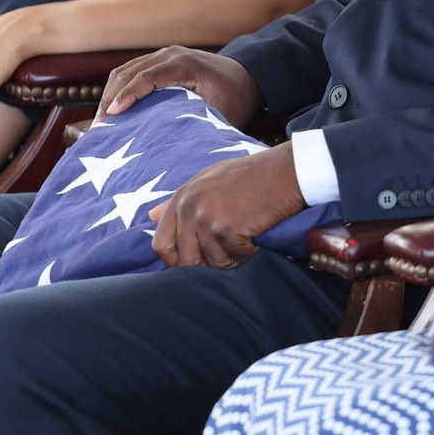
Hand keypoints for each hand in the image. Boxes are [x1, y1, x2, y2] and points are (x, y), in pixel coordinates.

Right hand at [98, 46, 260, 122]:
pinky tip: (111, 111)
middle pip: (129, 72)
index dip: (128, 95)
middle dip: (111, 98)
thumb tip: (176, 149)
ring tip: (101, 123)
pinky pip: (130, 71)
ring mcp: (162, 55)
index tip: (111, 115)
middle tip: (100, 128)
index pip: (147, 76)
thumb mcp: (223, 114)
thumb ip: (200, 125)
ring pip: (124, 70)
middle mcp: (170, 54)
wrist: (246, 75)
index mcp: (185, 64)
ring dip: (110, 94)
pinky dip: (117, 89)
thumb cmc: (236, 97)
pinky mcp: (158, 61)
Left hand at [150, 145, 303, 267]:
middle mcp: (189, 208)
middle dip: (207, 264)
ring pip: (212, 263)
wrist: (284, 171)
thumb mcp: (207, 180)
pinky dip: (248, 252)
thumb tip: (149, 216)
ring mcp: (207, 218)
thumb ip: (178, 202)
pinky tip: (256, 233)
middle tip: (228, 251)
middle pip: (185, 260)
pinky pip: (235, 257)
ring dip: (232, 257)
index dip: (176, 260)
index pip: (160, 244)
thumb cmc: (249, 176)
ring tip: (246, 235)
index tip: (196, 261)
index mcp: (181, 197)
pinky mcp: (228, 229)